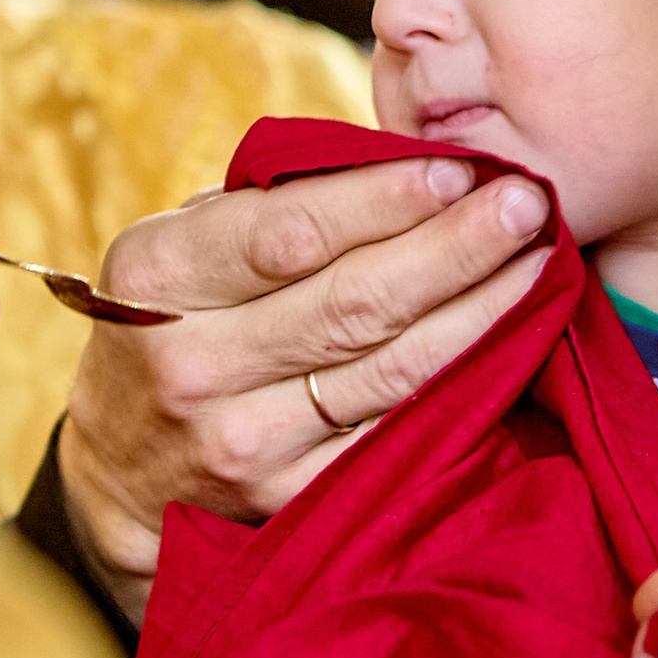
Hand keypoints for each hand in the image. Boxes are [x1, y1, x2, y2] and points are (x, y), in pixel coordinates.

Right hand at [56, 156, 552, 619]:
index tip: (461, 170)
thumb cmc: (172, 323)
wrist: (121, 471)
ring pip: (389, 369)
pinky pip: (395, 431)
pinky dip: (460, 382)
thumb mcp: (181, 250)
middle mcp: (194, 362)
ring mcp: (241, 440)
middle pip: (353, 302)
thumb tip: (401, 160)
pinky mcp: (287, 497)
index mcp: (159, 276)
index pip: (291, 233)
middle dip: (455, 247)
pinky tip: (507, 340)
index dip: (385, 200)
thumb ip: (269, 204)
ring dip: (477, 309)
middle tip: (528, 204)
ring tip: (536, 259)